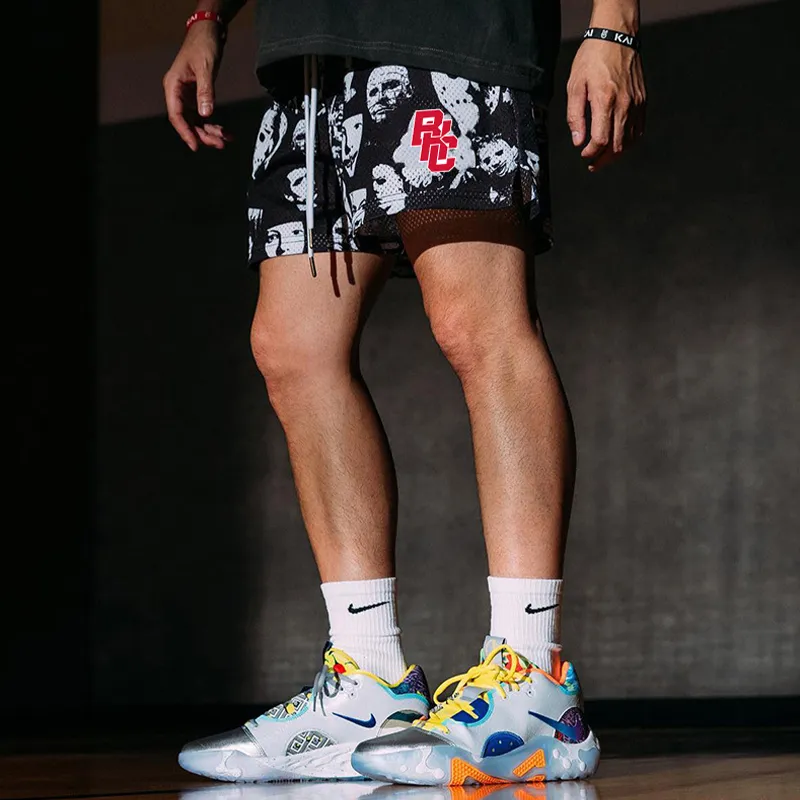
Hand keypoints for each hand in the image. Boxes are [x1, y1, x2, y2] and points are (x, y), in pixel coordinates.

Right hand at [163, 23, 232, 150]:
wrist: (208, 33)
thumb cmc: (203, 46)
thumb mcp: (205, 68)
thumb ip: (205, 91)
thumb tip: (206, 115)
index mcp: (173, 86)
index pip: (176, 115)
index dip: (185, 132)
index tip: (196, 146)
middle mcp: (178, 93)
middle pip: (187, 122)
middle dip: (203, 135)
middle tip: (219, 144)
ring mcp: (187, 96)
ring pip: (196, 121)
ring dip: (210, 132)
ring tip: (225, 140)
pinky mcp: (197, 96)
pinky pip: (203, 115)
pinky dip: (214, 124)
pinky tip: (224, 132)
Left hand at [566, 38, 645, 170]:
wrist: (616, 36)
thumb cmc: (593, 58)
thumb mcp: (575, 85)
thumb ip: (575, 116)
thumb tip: (578, 141)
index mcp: (605, 101)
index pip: (601, 140)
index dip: (591, 153)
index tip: (583, 154)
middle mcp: (624, 105)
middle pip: (617, 145)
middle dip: (603, 159)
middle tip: (592, 163)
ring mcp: (636, 104)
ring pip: (629, 140)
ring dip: (616, 153)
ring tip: (604, 157)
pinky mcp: (642, 100)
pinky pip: (639, 129)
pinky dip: (628, 141)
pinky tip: (618, 143)